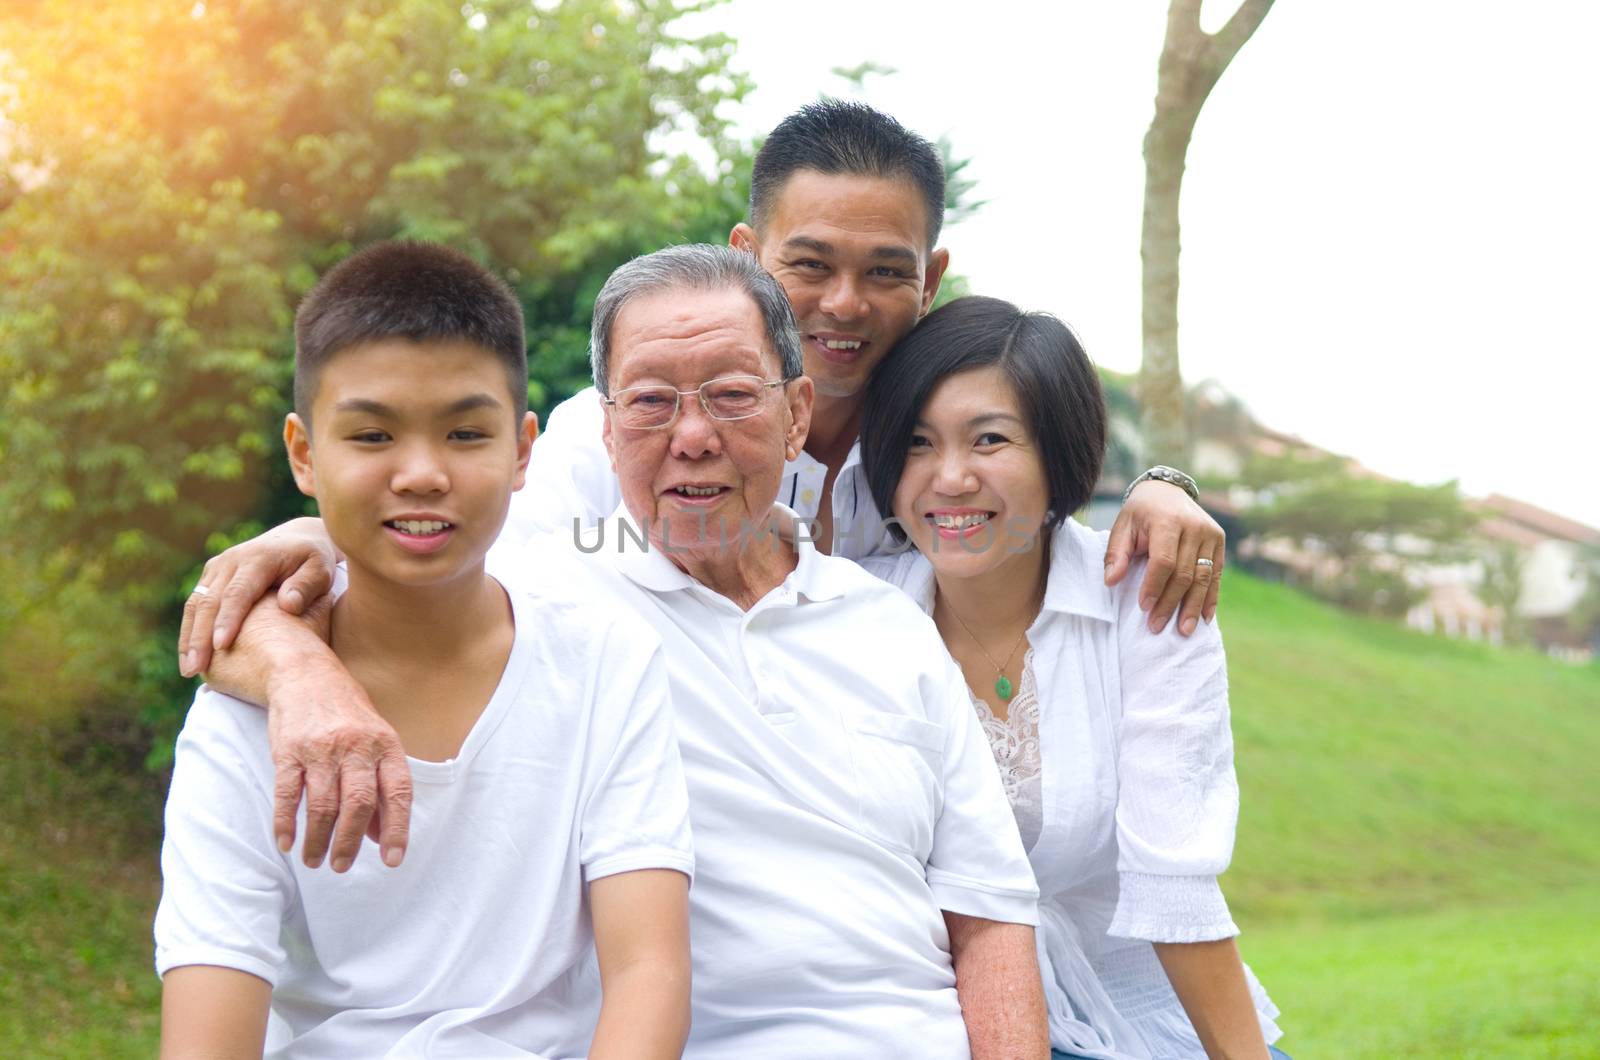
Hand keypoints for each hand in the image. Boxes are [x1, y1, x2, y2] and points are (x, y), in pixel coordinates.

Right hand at [179, 517, 337, 676]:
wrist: (297, 540)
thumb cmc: (313, 562)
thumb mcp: (320, 570)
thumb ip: (307, 585)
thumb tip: (288, 604)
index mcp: (259, 558)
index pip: (238, 592)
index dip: (228, 619)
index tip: (222, 646)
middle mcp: (232, 560)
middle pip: (209, 601)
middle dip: (200, 636)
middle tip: (194, 668)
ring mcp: (218, 568)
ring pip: (196, 604)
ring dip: (189, 637)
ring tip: (189, 669)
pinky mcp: (211, 577)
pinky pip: (195, 605)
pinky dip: (191, 631)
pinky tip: (190, 657)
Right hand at [263, 642, 411, 871]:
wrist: (306, 674)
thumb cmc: (348, 714)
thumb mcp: (375, 742)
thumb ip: (381, 787)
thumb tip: (381, 836)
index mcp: (385, 745)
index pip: (398, 792)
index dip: (397, 829)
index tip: (392, 860)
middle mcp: (356, 746)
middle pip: (358, 803)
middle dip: (350, 842)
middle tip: (341, 866)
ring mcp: (321, 748)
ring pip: (322, 804)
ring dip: (318, 839)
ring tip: (315, 860)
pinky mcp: (289, 750)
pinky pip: (287, 794)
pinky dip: (286, 823)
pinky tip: (287, 843)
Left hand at [1105, 480, 1225, 635]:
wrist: (1167, 491)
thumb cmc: (1140, 513)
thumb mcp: (1122, 526)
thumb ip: (1116, 554)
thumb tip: (1111, 582)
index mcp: (1167, 521)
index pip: (1164, 561)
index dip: (1154, 587)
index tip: (1143, 607)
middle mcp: (1194, 527)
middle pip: (1184, 573)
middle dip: (1170, 603)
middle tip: (1157, 627)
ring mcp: (1210, 534)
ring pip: (1203, 577)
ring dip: (1192, 607)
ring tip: (1183, 631)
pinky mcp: (1219, 541)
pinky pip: (1217, 574)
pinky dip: (1211, 598)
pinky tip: (1204, 618)